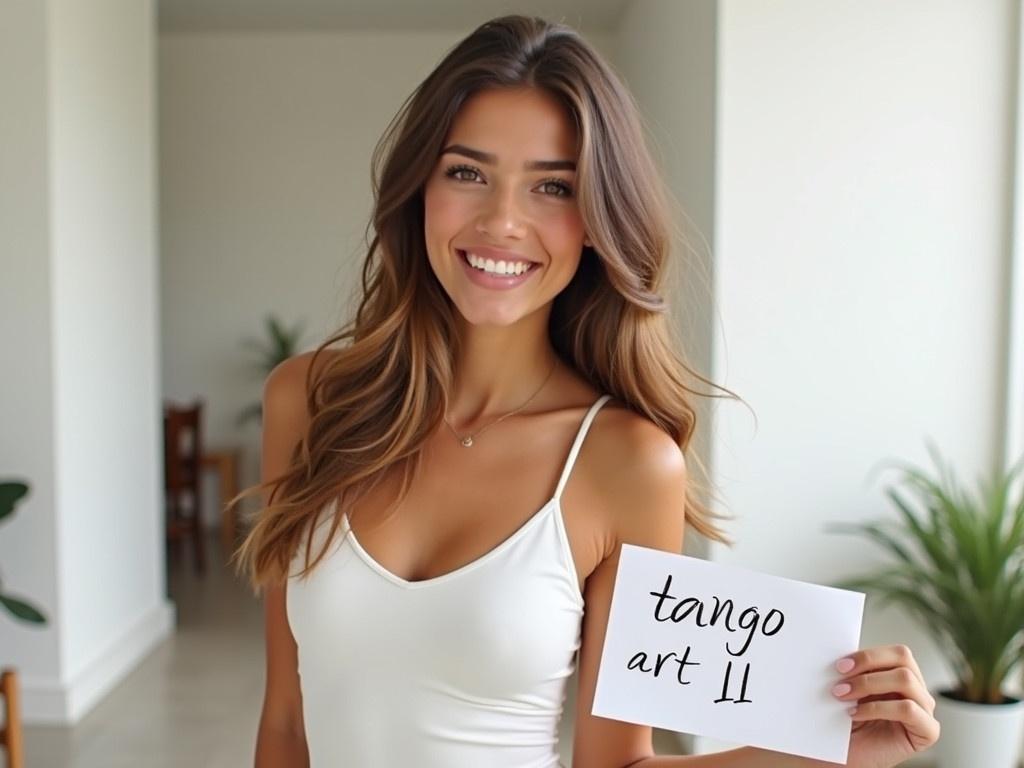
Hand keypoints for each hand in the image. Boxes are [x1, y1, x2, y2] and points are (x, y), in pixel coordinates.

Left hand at [830, 644, 939, 767]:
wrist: (840, 758)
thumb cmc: (844, 723)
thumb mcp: (848, 689)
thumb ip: (853, 670)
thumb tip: (840, 651)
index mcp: (901, 675)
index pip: (896, 652)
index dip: (868, 654)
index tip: (839, 664)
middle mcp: (916, 690)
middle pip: (904, 659)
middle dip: (868, 663)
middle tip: (840, 676)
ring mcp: (924, 710)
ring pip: (906, 680)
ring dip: (868, 684)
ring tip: (842, 695)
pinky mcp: (927, 731)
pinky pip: (908, 709)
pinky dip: (877, 708)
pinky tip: (856, 714)